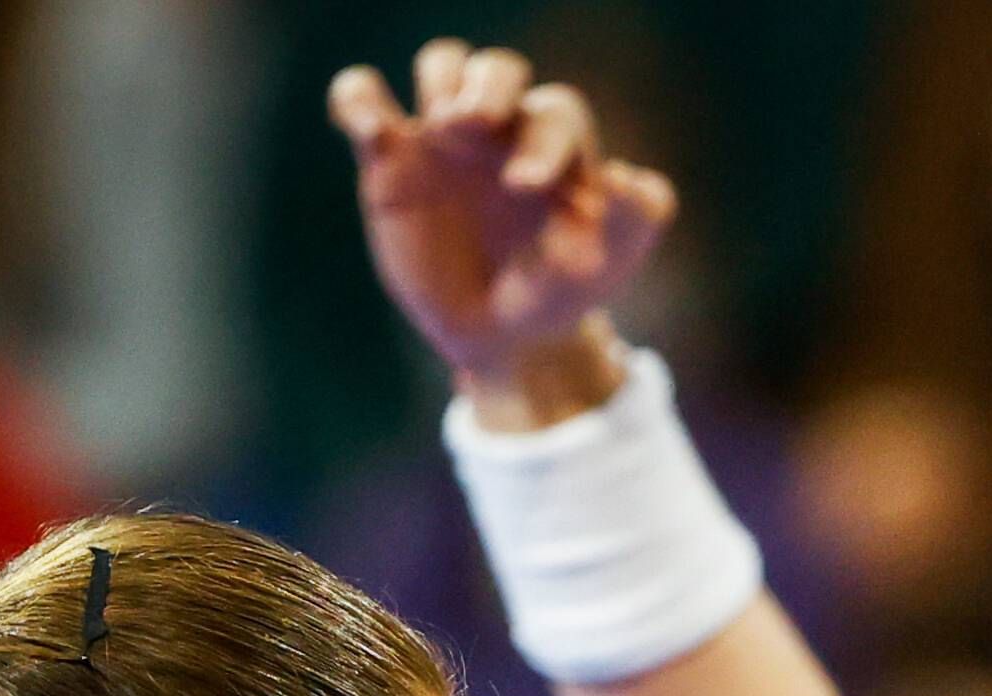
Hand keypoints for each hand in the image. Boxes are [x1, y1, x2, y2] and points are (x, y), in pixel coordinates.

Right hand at [328, 44, 676, 425]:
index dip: (542, 142)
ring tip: (443, 131)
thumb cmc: (558, 292)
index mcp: (558, 146)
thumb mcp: (604, 267)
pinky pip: (363, 98)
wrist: (499, 334)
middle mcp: (504, 128)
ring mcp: (445, 137)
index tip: (526, 187)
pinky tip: (370, 130)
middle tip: (474, 127)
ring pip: (442, 65)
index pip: (554, 115)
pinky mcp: (390, 157)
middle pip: (497, 71)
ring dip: (441, 80)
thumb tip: (631, 178)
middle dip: (489, 88)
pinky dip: (357, 98)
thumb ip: (635, 222)